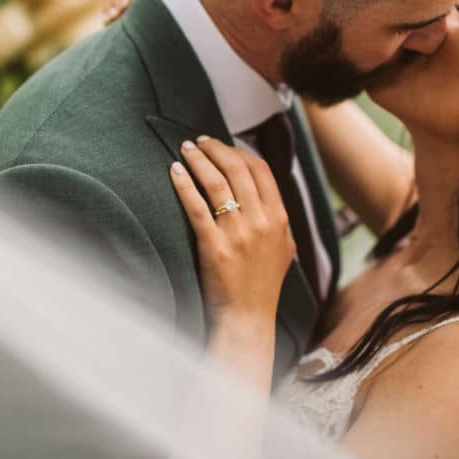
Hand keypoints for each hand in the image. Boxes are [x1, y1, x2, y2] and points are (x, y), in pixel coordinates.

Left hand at [169, 137, 294, 322]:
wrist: (247, 318)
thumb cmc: (261, 285)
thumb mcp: (283, 249)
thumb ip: (277, 220)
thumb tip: (266, 194)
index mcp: (279, 220)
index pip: (261, 170)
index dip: (239, 152)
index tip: (222, 146)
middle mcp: (262, 223)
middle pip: (238, 170)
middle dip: (216, 149)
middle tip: (199, 141)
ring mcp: (238, 234)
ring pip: (217, 183)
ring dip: (199, 160)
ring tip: (185, 149)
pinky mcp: (214, 247)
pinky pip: (196, 207)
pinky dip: (184, 184)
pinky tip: (175, 171)